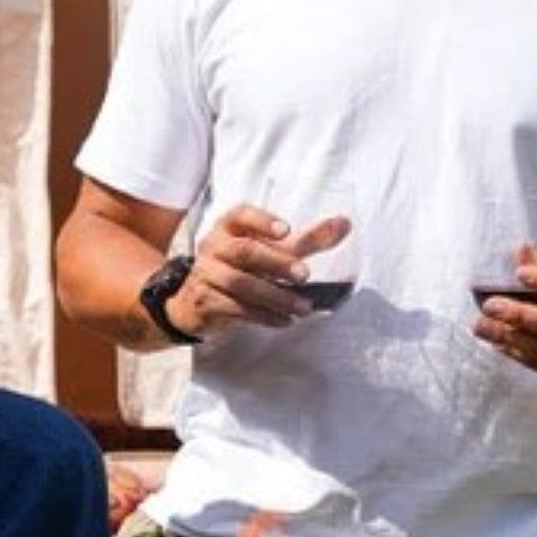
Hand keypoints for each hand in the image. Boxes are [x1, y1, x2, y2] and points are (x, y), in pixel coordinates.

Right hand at [169, 202, 340, 341]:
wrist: (191, 302)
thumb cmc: (238, 268)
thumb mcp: (269, 251)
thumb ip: (306, 240)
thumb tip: (344, 223)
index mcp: (228, 228)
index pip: (240, 215)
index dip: (262, 221)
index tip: (287, 231)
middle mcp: (214, 247)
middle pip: (243, 251)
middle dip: (275, 262)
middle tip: (305, 274)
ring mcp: (206, 275)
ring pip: (240, 284)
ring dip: (276, 296)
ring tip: (303, 307)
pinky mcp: (206, 302)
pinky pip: (236, 309)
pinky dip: (263, 316)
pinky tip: (285, 321)